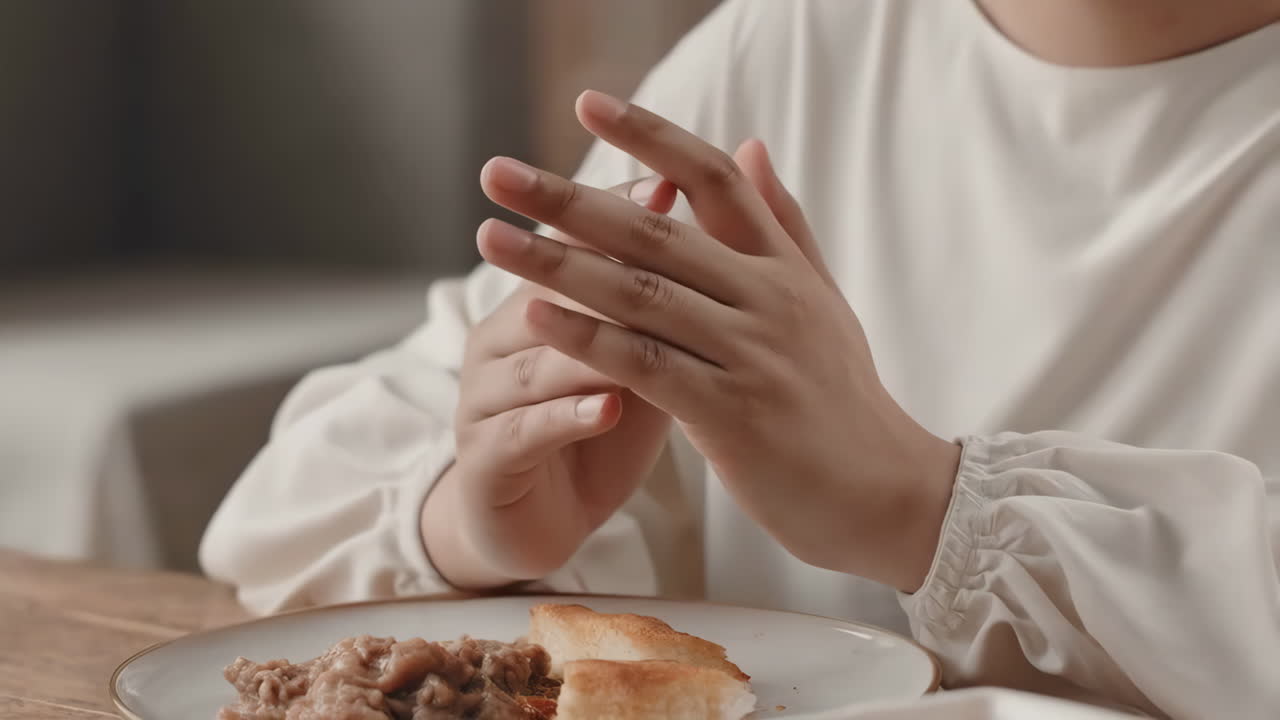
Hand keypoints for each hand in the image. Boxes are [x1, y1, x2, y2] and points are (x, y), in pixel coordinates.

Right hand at [422, 177, 679, 588]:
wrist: (541, 523)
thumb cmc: (599, 426)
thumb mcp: (640, 355)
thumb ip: (667, 296)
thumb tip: (712, 220)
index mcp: (537, 305)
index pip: (575, 246)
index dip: (618, 215)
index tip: (667, 183)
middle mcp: (501, 339)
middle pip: (546, 287)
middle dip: (588, 252)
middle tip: (638, 225)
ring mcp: (486, 399)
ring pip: (538, 360)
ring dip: (585, 344)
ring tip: (633, 332)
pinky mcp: (486, 460)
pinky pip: (527, 431)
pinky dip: (569, 417)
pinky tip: (610, 408)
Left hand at [475, 91, 961, 591]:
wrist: (890, 494)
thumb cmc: (844, 401)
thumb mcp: (822, 300)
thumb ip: (783, 222)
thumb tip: (749, 142)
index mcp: (783, 267)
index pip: (712, 179)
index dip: (649, 136)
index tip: (587, 104)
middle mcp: (767, 298)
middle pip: (656, 231)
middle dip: (569, 199)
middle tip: (497, 173)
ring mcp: (750, 354)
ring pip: (640, 294)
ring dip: (557, 263)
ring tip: (492, 238)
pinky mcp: (732, 414)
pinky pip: (645, 364)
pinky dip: (586, 338)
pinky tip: (532, 317)